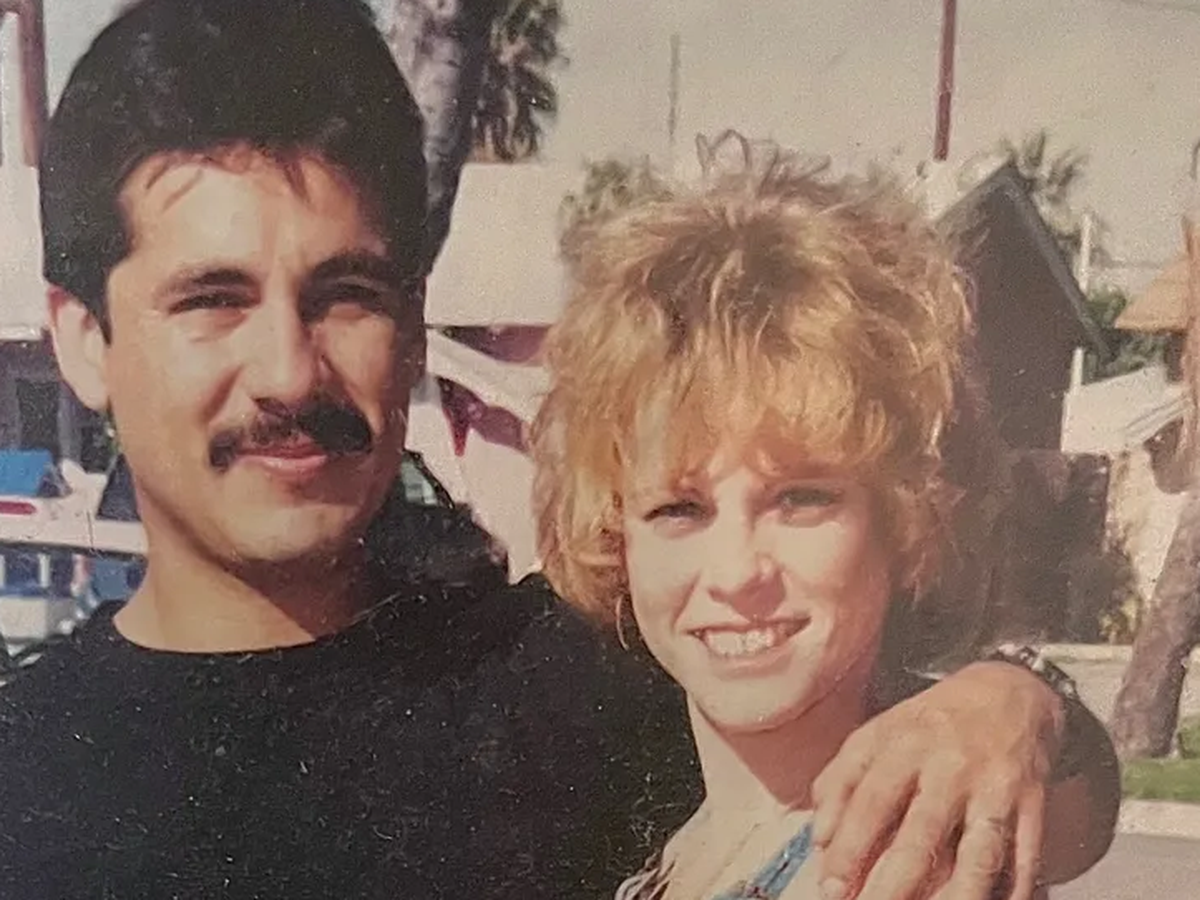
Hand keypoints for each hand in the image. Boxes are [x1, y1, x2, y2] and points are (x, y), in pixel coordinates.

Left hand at [810, 662, 1065, 899]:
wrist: (1009, 692)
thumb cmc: (929, 725)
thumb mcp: (877, 734)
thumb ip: (840, 780)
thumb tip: (820, 839)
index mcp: (905, 745)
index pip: (872, 802)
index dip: (849, 848)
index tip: (830, 886)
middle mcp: (951, 767)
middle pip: (922, 835)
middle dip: (894, 885)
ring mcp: (995, 789)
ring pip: (979, 855)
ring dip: (956, 897)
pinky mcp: (1033, 807)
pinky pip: (1026, 860)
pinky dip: (1013, 893)